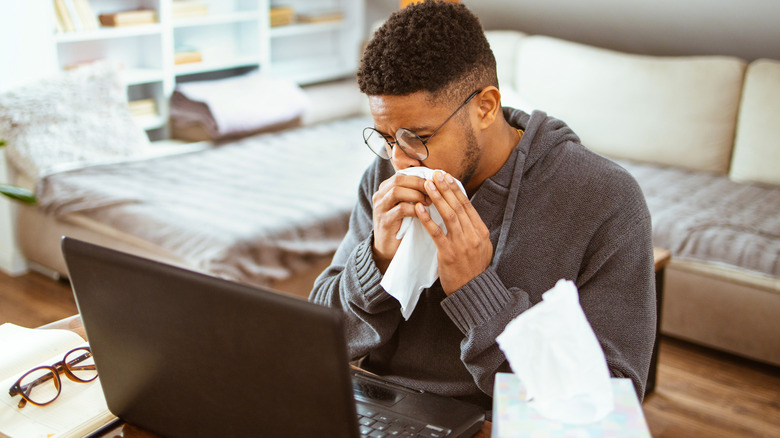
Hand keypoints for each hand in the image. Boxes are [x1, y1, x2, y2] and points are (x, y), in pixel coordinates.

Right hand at [371, 173, 430, 271]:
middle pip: (398, 179)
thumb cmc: (402, 224)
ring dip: (416, 195)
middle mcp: (380, 196)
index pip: (402, 174)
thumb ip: (414, 192)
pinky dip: (415, 209)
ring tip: (429, 202)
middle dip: (418, 183)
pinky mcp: (384, 221)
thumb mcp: (406, 204)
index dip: (419, 176)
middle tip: (434, 189)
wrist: (388, 248)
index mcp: (385, 189)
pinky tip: (424, 213)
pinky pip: (400, 209)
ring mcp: (380, 208)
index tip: (434, 182)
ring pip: (397, 192)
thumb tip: (435, 180)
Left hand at [416, 171, 492, 294]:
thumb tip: (463, 210)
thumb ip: (473, 229)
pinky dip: (427, 219)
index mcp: (482, 231)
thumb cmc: (473, 268)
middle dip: (446, 188)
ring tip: (427, 185)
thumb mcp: (481, 246)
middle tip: (435, 174)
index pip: (467, 205)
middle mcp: (473, 235)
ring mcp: (462, 244)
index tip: (446, 177)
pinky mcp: (448, 253)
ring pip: (449, 215)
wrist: (472, 291)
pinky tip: (419, 208)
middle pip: (458, 206)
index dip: (456, 189)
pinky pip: (436, 232)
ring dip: (437, 198)